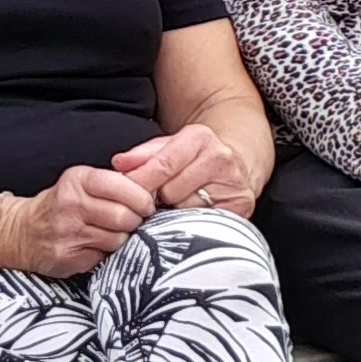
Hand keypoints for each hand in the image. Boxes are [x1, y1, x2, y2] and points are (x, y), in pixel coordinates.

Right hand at [0, 163, 160, 277]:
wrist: (23, 232)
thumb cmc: (61, 206)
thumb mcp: (81, 183)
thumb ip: (113, 183)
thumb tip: (154, 188)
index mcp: (78, 179)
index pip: (123, 186)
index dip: (142, 198)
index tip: (146, 204)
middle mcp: (71, 204)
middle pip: (125, 216)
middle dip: (135, 221)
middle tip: (130, 221)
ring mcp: (68, 232)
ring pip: (118, 238)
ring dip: (121, 239)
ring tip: (109, 233)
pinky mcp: (68, 256)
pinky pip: (105, 257)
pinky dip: (105, 253)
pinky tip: (94, 245)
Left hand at [112, 123, 255, 218]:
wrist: (237, 167)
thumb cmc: (194, 160)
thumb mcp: (168, 148)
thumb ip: (142, 155)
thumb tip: (119, 163)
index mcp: (199, 137)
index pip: (162, 165)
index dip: (141, 182)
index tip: (126, 194)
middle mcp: (220, 158)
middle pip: (172, 190)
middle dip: (158, 198)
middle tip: (157, 200)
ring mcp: (233, 184)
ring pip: (186, 209)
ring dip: (174, 212)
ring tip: (176, 206)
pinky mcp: (241, 208)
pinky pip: (202, 223)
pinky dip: (190, 223)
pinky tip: (188, 217)